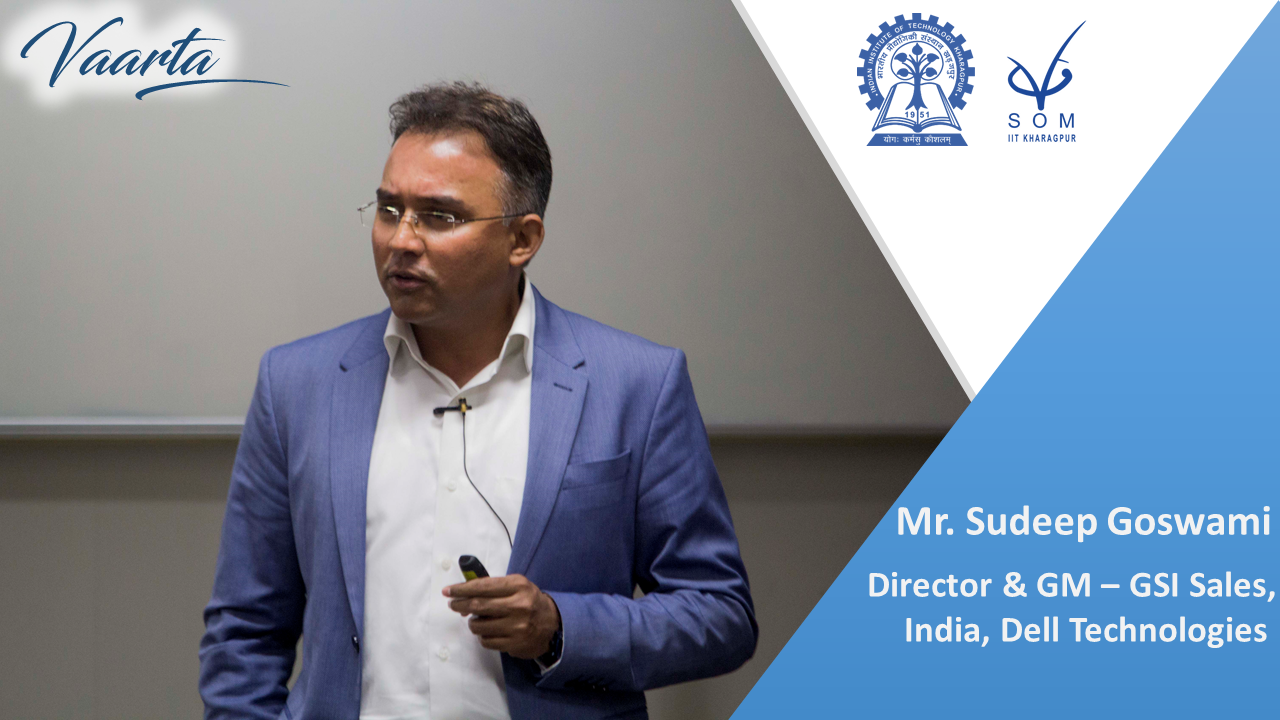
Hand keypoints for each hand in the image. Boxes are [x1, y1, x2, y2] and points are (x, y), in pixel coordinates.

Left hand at [443, 574, 560, 659]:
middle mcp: (518, 605)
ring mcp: (517, 626)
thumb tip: (463, 595)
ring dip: (472, 623)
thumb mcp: (516, 586)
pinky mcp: (514, 644)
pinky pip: (486, 641)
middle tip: (453, 605)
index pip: (483, 586)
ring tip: (476, 620)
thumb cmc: (528, 601)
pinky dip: (482, 636)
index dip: (462, 589)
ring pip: (479, 626)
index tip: (448, 591)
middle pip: (478, 605)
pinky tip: (488, 631)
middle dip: (460, 605)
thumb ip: (492, 587)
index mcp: (518, 586)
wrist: (552, 623)